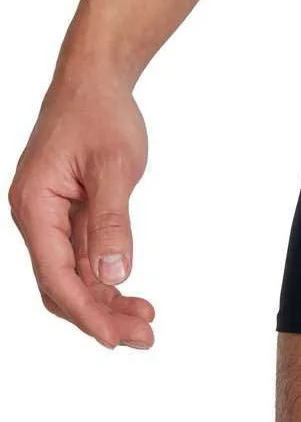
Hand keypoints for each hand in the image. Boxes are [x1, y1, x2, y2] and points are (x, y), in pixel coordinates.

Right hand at [9, 72, 154, 348]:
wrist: (95, 81)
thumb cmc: (100, 115)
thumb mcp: (113, 168)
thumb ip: (112, 222)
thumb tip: (112, 275)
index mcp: (35, 206)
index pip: (56, 275)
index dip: (86, 312)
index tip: (114, 339)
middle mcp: (36, 217)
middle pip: (61, 284)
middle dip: (99, 316)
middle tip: (144, 338)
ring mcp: (51, 218)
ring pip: (73, 276)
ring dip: (106, 303)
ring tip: (145, 324)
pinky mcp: (69, 214)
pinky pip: (82, 258)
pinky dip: (106, 280)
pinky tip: (132, 296)